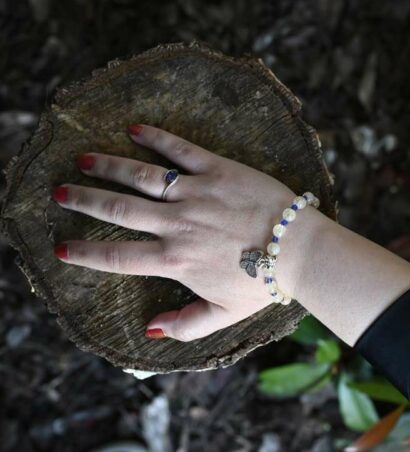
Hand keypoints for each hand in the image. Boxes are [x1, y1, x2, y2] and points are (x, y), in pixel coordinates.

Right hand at [52, 124, 320, 341]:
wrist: (300, 250)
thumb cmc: (263, 283)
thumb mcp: (224, 315)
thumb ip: (185, 325)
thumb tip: (150, 330)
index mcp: (175, 260)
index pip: (118, 257)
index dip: (85, 254)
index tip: (62, 248)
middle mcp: (177, 224)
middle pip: (118, 210)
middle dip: (85, 201)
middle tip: (59, 193)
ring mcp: (196, 193)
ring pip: (142, 176)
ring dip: (109, 167)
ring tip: (84, 160)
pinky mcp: (217, 170)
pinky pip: (181, 150)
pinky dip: (156, 137)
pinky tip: (135, 129)